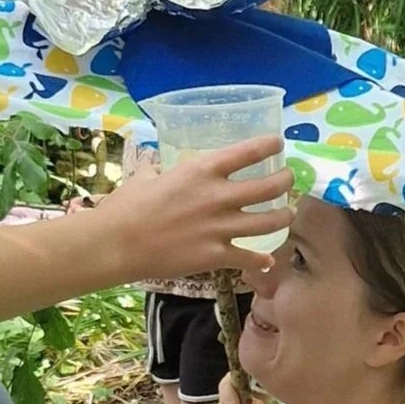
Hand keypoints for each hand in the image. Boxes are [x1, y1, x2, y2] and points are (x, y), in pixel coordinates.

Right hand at [97, 139, 292, 280]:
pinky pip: (250, 257)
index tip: (278, 143)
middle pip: (270, 186)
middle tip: (288, 181)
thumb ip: (161, 171)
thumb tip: (158, 169)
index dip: (270, 145)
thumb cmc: (125, 207)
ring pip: (270, 222)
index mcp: (201, 170)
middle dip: (286, 181)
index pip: (248, 151)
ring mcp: (220, 228)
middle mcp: (218, 196)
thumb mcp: (145, 177)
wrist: (116, 244)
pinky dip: (262, 259)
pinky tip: (268, 260)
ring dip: (284, 217)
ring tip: (288, 214)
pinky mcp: (215, 256)